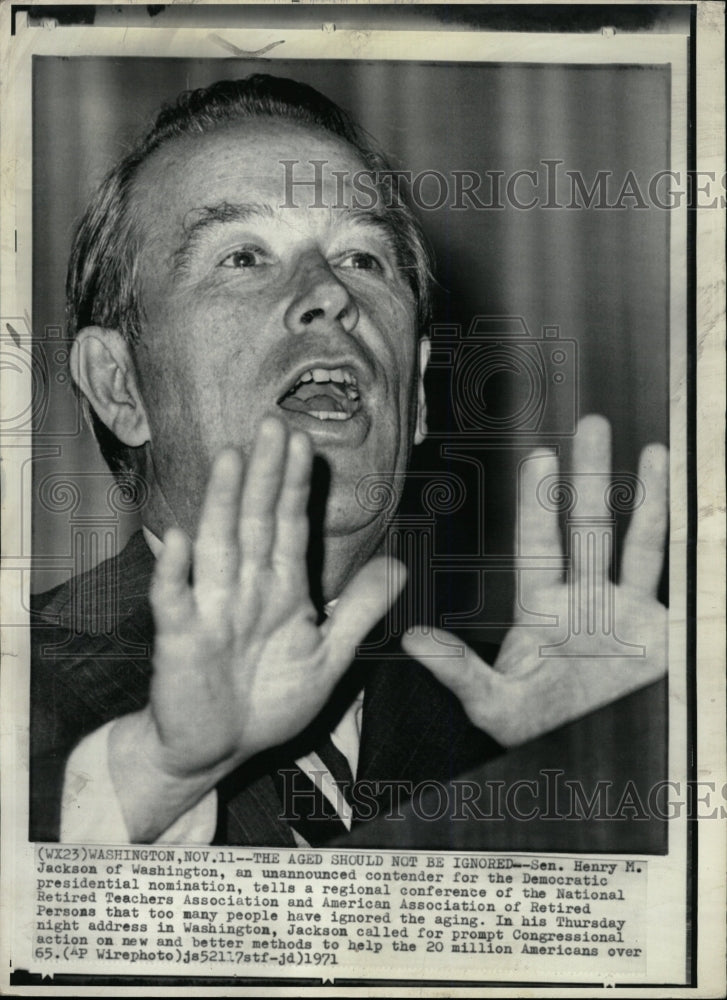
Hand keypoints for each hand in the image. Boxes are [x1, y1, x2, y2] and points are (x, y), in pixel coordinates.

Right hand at [110, 416, 402, 838]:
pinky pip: (176, 602)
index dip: (297, 486)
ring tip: (230, 459)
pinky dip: (176, 573)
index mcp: (280, 590)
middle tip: (271, 423)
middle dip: (264, 475)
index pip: (289, 527)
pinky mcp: (180, 640)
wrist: (217, 749)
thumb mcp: (326, 657)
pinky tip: (179, 538)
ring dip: (221, 504)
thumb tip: (400, 566)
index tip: (304, 441)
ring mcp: (210, 610)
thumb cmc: (268, 700)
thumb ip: (358, 611)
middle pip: (255, 522)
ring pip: (218, 548)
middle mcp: (244, 589)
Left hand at [402, 415, 667, 747]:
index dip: (540, 501)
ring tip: (648, 447)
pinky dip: (676, 535)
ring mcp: (624, 608)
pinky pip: (670, 572)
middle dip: (589, 476)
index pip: (540, 542)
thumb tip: (414, 639)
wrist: (597, 759)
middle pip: (588, 525)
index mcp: (542, 609)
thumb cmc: (539, 731)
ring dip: (642, 496)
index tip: (540, 457)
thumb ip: (459, 671)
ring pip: (635, 540)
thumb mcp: (496, 705)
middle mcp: (584, 598)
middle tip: (591, 424)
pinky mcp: (660, 626)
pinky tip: (682, 499)